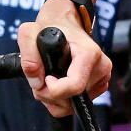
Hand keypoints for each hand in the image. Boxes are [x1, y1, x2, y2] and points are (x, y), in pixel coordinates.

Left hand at [18, 0, 111, 117]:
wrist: (66, 24)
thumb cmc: (50, 27)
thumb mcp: (30, 32)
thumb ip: (28, 55)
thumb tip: (37, 82)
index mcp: (89, 53)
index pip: (74, 86)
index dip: (53, 89)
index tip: (45, 78)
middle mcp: (101, 68)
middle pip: (71, 100)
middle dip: (48, 94)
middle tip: (40, 76)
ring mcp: (101, 79)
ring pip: (72, 106)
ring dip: (53, 98)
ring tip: (48, 78)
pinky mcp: (98, 87)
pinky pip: (75, 106)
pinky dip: (61, 100)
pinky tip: (57, 83)